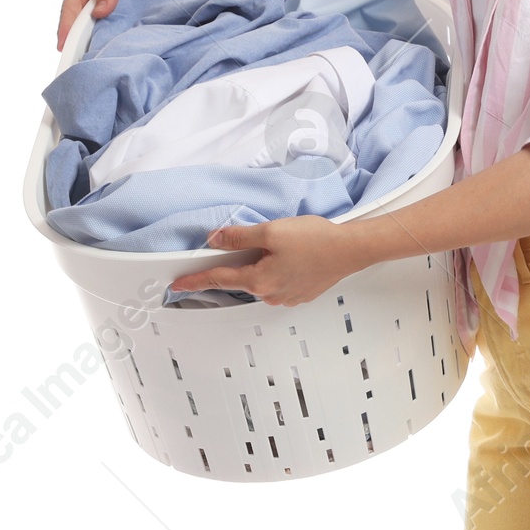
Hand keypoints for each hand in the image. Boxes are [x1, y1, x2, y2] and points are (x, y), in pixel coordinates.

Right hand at [56, 0, 148, 51]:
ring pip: (91, 24)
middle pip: (77, 23)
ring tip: (95, 59)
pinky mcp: (109, 4)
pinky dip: (107, 31)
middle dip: (78, 41)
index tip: (63, 48)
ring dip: (93, 38)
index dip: (65, 31)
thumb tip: (100, 14)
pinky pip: (106, 21)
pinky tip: (112, 44)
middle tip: (81, 62)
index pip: (68, 13)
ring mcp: (96, 1)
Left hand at [169, 216, 355, 306]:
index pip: (217, 279)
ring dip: (264, 264)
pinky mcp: (299, 294)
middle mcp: (270, 294)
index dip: (195, 280)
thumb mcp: (271, 232)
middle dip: (244, 260)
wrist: (350, 250)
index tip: (178, 285)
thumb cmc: (317, 240)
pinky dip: (280, 269)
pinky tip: (294, 255)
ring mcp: (286, 297)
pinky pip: (279, 282)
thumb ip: (239, 237)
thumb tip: (216, 240)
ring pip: (262, 279)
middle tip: (264, 241)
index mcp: (259, 280)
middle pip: (242, 277)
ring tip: (286, 245)